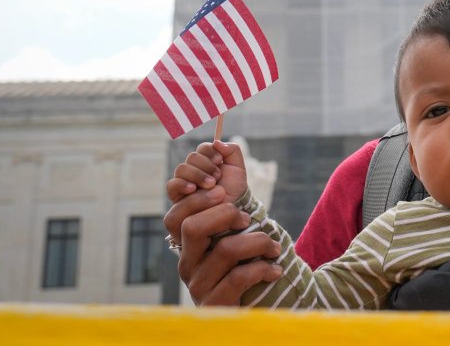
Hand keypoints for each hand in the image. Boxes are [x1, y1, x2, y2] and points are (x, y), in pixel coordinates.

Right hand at [162, 188, 281, 305]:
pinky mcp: (216, 304)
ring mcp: (198, 285)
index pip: (175, 214)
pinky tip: (274, 268)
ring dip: (258, 241)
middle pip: (192, 226)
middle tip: (246, 217)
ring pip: (225, 249)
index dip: (197, 197)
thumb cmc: (246, 260)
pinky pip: (239, 277)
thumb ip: (230, 187)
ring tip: (275, 246)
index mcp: (187, 244)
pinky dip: (264, 268)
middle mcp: (186, 264)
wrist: (256, 306)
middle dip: (224, 213)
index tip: (225, 190)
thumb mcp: (235, 225)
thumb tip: (227, 143)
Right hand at [168, 141, 248, 203]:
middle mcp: (194, 170)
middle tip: (217, 176)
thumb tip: (216, 142)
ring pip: (182, 169)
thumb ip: (232, 151)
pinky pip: (172, 185)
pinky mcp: (177, 195)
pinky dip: (182, 184)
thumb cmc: (233, 189)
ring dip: (197, 174)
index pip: (202, 148)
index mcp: (207, 161)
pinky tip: (193, 188)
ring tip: (211, 184)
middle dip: (206, 165)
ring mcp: (184, 181)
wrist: (232, 209)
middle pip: (192, 157)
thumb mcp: (238, 169)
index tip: (220, 160)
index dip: (210, 151)